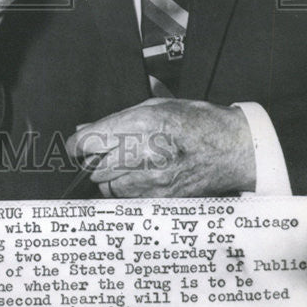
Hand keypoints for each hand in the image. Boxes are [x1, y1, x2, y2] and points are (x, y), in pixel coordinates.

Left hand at [66, 98, 255, 196]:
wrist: (232, 148)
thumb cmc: (196, 122)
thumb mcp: (154, 107)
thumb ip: (116, 120)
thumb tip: (85, 129)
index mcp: (140, 124)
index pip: (90, 141)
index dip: (77, 145)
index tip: (75, 146)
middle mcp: (144, 153)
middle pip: (95, 167)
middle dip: (93, 161)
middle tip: (101, 154)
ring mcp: (153, 179)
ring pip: (108, 186)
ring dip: (108, 177)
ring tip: (123, 164)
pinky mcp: (162, 198)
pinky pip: (128, 199)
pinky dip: (125, 190)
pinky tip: (136, 177)